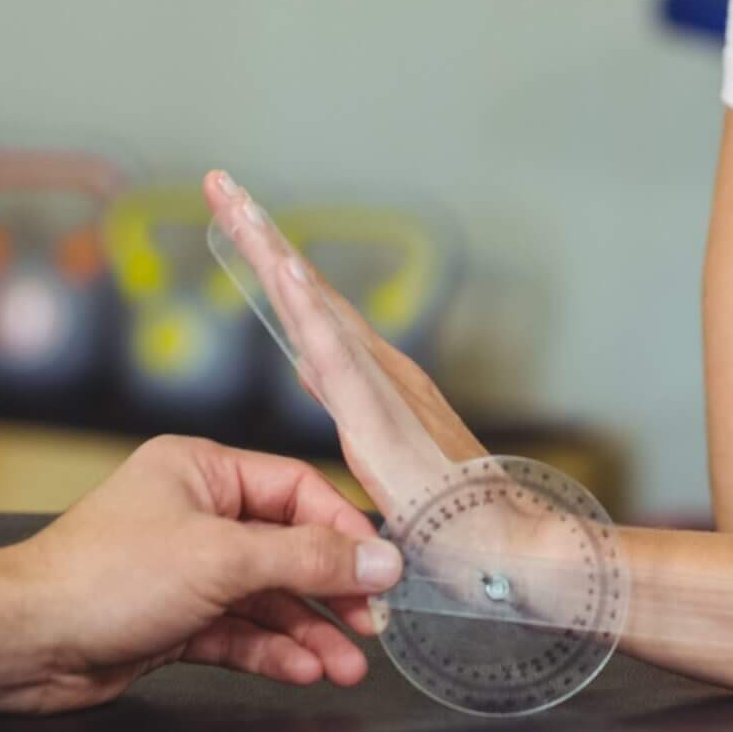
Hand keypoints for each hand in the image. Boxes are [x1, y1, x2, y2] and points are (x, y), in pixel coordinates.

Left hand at [0, 434, 404, 712]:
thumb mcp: (221, 558)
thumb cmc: (103, 577)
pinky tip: (302, 670)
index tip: (383, 571)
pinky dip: (270, 652)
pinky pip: (238, 632)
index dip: (343, 531)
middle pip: (287, 548)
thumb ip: (307, 559)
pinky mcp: (172, 621)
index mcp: (201, 470)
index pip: (297, 490)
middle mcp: (194, 514)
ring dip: (307, 632)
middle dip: (331, 592)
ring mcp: (183, 570)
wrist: (23, 643)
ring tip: (346, 667)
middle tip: (373, 627)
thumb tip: (379, 558)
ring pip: (265, 599)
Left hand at [203, 170, 484, 513]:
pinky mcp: (380, 417)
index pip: (309, 308)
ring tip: (239, 205)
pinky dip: (309, 309)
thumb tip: (308, 360)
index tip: (235, 216)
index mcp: (372, 378)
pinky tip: (284, 270)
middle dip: (262, 236)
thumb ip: (350, 405)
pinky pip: (337, 354)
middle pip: (306, 290)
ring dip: (275, 254)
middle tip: (221, 183)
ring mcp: (381, 385)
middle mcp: (378, 367)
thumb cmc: (455, 517)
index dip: (272, 262)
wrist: (511, 547)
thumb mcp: (384, 456)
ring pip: (315, 306)